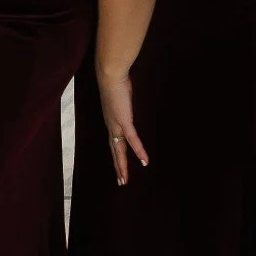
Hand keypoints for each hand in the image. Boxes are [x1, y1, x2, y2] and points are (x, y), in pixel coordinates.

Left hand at [97, 66, 146, 185]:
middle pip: (115, 151)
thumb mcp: (120, 95)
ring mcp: (116, 124)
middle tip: (121, 182)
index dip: (116, 155)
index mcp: (110, 120)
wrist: (110, 74)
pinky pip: (133, 140)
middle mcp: (111, 125)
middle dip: (118, 167)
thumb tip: (125, 99)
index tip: (118, 166)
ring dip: (122, 166)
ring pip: (119, 150)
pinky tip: (145, 162)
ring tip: (125, 180)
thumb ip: (123, 102)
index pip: (113, 142)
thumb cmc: (115, 80)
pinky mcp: (124, 121)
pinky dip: (139, 151)